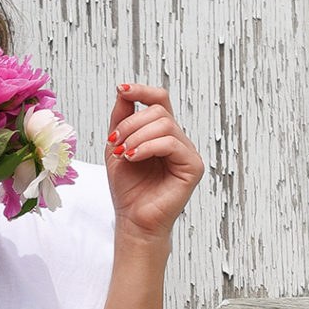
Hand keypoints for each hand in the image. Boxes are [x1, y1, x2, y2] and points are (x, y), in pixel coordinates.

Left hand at [104, 85, 203, 244]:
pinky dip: (148, 147)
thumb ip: (121, 119)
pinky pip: (172, 143)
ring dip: (137, 136)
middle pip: (158, 110)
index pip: (159, 100)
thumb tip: (123, 90)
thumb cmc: (127, 188)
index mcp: (161, 133)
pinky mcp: (193, 167)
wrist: (132, 220)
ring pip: (164, 125)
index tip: (122, 89)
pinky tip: (133, 158)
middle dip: (131, 124)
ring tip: (124, 154)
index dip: (142, 90)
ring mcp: (187, 152)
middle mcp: (177, 139)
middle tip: (115, 144)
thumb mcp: (116, 146)